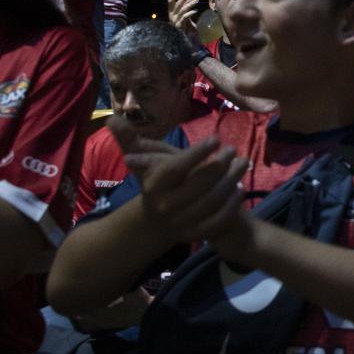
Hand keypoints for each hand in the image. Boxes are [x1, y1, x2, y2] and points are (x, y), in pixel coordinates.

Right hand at [109, 121, 247, 246]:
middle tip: (233, 149)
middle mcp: (165, 206)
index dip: (197, 153)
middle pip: (201, 182)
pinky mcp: (196, 234)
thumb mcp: (145, 160)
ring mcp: (181, 222)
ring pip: (214, 199)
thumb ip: (130, 140)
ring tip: (242, 162)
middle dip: (222, 163)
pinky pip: (220, 220)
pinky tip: (239, 187)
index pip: (176, 167)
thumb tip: (111, 120)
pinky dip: (233, 203)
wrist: (158, 220)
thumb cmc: (157, 181)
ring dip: (233, 178)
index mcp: (153, 186)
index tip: (215, 139)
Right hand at [167, 0, 199, 34]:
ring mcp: (175, 22)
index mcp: (171, 14)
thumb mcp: (187, 16)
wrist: (189, 40)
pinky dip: (190, 12)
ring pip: (182, 10)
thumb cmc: (188, 28)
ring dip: (190, 4)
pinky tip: (195, 10)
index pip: (170, 3)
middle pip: (177, 5)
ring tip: (197, 0)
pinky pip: (185, 17)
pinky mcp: (180, 26)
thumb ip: (186, 8)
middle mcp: (171, 17)